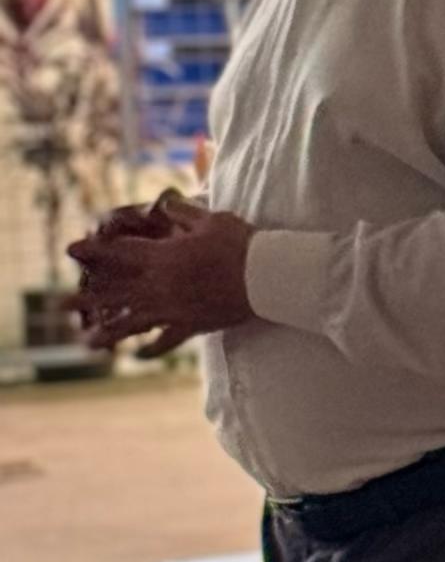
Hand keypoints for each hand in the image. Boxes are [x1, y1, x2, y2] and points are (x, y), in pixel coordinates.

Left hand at [78, 198, 254, 353]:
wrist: (267, 278)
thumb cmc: (241, 244)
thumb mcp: (211, 219)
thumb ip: (183, 214)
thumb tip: (165, 206)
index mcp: (163, 258)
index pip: (119, 253)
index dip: (93, 251)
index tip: (70, 250)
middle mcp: (160, 286)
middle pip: (115, 294)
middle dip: (85, 300)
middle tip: (59, 305)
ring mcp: (174, 309)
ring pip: (133, 323)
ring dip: (108, 333)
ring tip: (86, 343)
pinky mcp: (192, 326)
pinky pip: (166, 341)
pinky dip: (151, 349)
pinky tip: (138, 355)